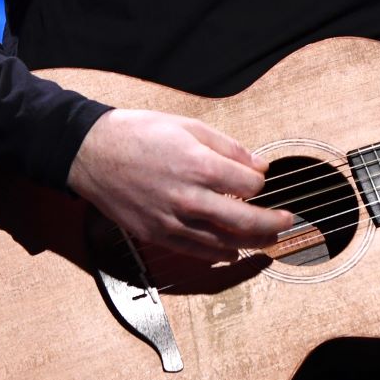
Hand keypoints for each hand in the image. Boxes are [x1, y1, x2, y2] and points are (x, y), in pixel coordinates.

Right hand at [67, 109, 294, 262]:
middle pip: (244, 221)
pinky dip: (218, 253)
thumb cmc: (139, 133)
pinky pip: (195, 252)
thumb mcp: (188, 125)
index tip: (258, 179)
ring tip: (267, 240)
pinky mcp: (156, 234)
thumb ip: (228, 147)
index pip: (249, 186)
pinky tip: (231, 250)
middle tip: (287, 223)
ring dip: (250, 243)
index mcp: (199, 166)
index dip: (260, 183)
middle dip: (272, 224)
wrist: (92, 153)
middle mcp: (189, 198)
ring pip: (222, 242)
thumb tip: (258, 165)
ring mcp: (171, 220)